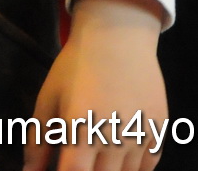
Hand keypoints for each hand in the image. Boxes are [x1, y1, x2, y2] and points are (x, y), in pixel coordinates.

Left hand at [24, 0, 164, 170]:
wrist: (118, 39)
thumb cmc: (76, 67)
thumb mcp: (48, 98)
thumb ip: (38, 140)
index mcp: (80, 130)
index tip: (61, 168)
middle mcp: (113, 139)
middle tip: (79, 158)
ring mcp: (140, 138)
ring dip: (109, 170)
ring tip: (97, 154)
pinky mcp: (159, 133)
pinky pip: (148, 167)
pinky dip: (133, 168)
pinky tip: (118, 156)